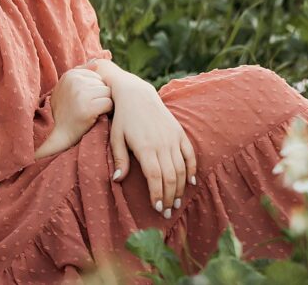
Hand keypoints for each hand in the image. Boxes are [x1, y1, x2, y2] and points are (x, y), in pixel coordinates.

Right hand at [49, 66, 113, 150]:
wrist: (61, 134)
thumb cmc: (67, 111)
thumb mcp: (68, 88)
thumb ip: (81, 73)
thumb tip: (96, 62)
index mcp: (69, 75)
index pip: (96, 76)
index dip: (94, 89)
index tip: (83, 99)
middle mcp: (74, 81)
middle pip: (103, 83)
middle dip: (99, 95)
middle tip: (87, 106)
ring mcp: (80, 94)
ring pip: (107, 93)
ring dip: (103, 103)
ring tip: (91, 111)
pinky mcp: (88, 107)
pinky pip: (109, 103)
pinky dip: (106, 111)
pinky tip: (95, 116)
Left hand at [107, 73, 197, 217]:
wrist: (136, 94)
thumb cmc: (123, 118)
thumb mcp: (116, 137)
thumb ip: (119, 159)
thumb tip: (117, 179)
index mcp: (145, 147)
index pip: (154, 177)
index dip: (157, 194)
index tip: (157, 208)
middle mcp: (162, 144)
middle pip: (170, 177)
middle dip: (170, 197)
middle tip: (168, 212)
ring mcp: (172, 138)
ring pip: (181, 169)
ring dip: (180, 188)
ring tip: (177, 203)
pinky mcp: (179, 133)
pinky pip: (189, 154)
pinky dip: (192, 169)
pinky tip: (190, 182)